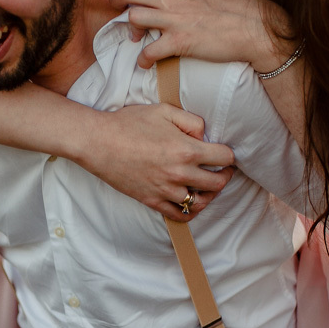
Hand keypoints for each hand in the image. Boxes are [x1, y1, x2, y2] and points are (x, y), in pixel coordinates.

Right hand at [76, 103, 235, 222]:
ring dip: (210, 195)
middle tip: (223, 170)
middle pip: (217, 183)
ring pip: (201, 202)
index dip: (229, 154)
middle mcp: (180, 173)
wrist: (99, 142)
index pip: (225, 157)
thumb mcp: (164, 111)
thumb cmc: (129, 123)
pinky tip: (191, 203)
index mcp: (187, 149)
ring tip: (208, 187)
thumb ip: (191, 121)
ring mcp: (166, 190)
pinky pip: (180, 215)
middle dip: (225, 175)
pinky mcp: (153, 200)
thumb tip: (204, 135)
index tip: (226, 153)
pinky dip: (190, 212)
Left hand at [106, 0, 294, 71]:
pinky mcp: (180, 42)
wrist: (256, 28)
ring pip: (134, 18)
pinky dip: (144, 60)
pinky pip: (150, 51)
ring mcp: (174, 20)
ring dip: (129, 30)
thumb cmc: (239, 5)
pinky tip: (145, 64)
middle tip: (114, 9)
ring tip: (134, 39)